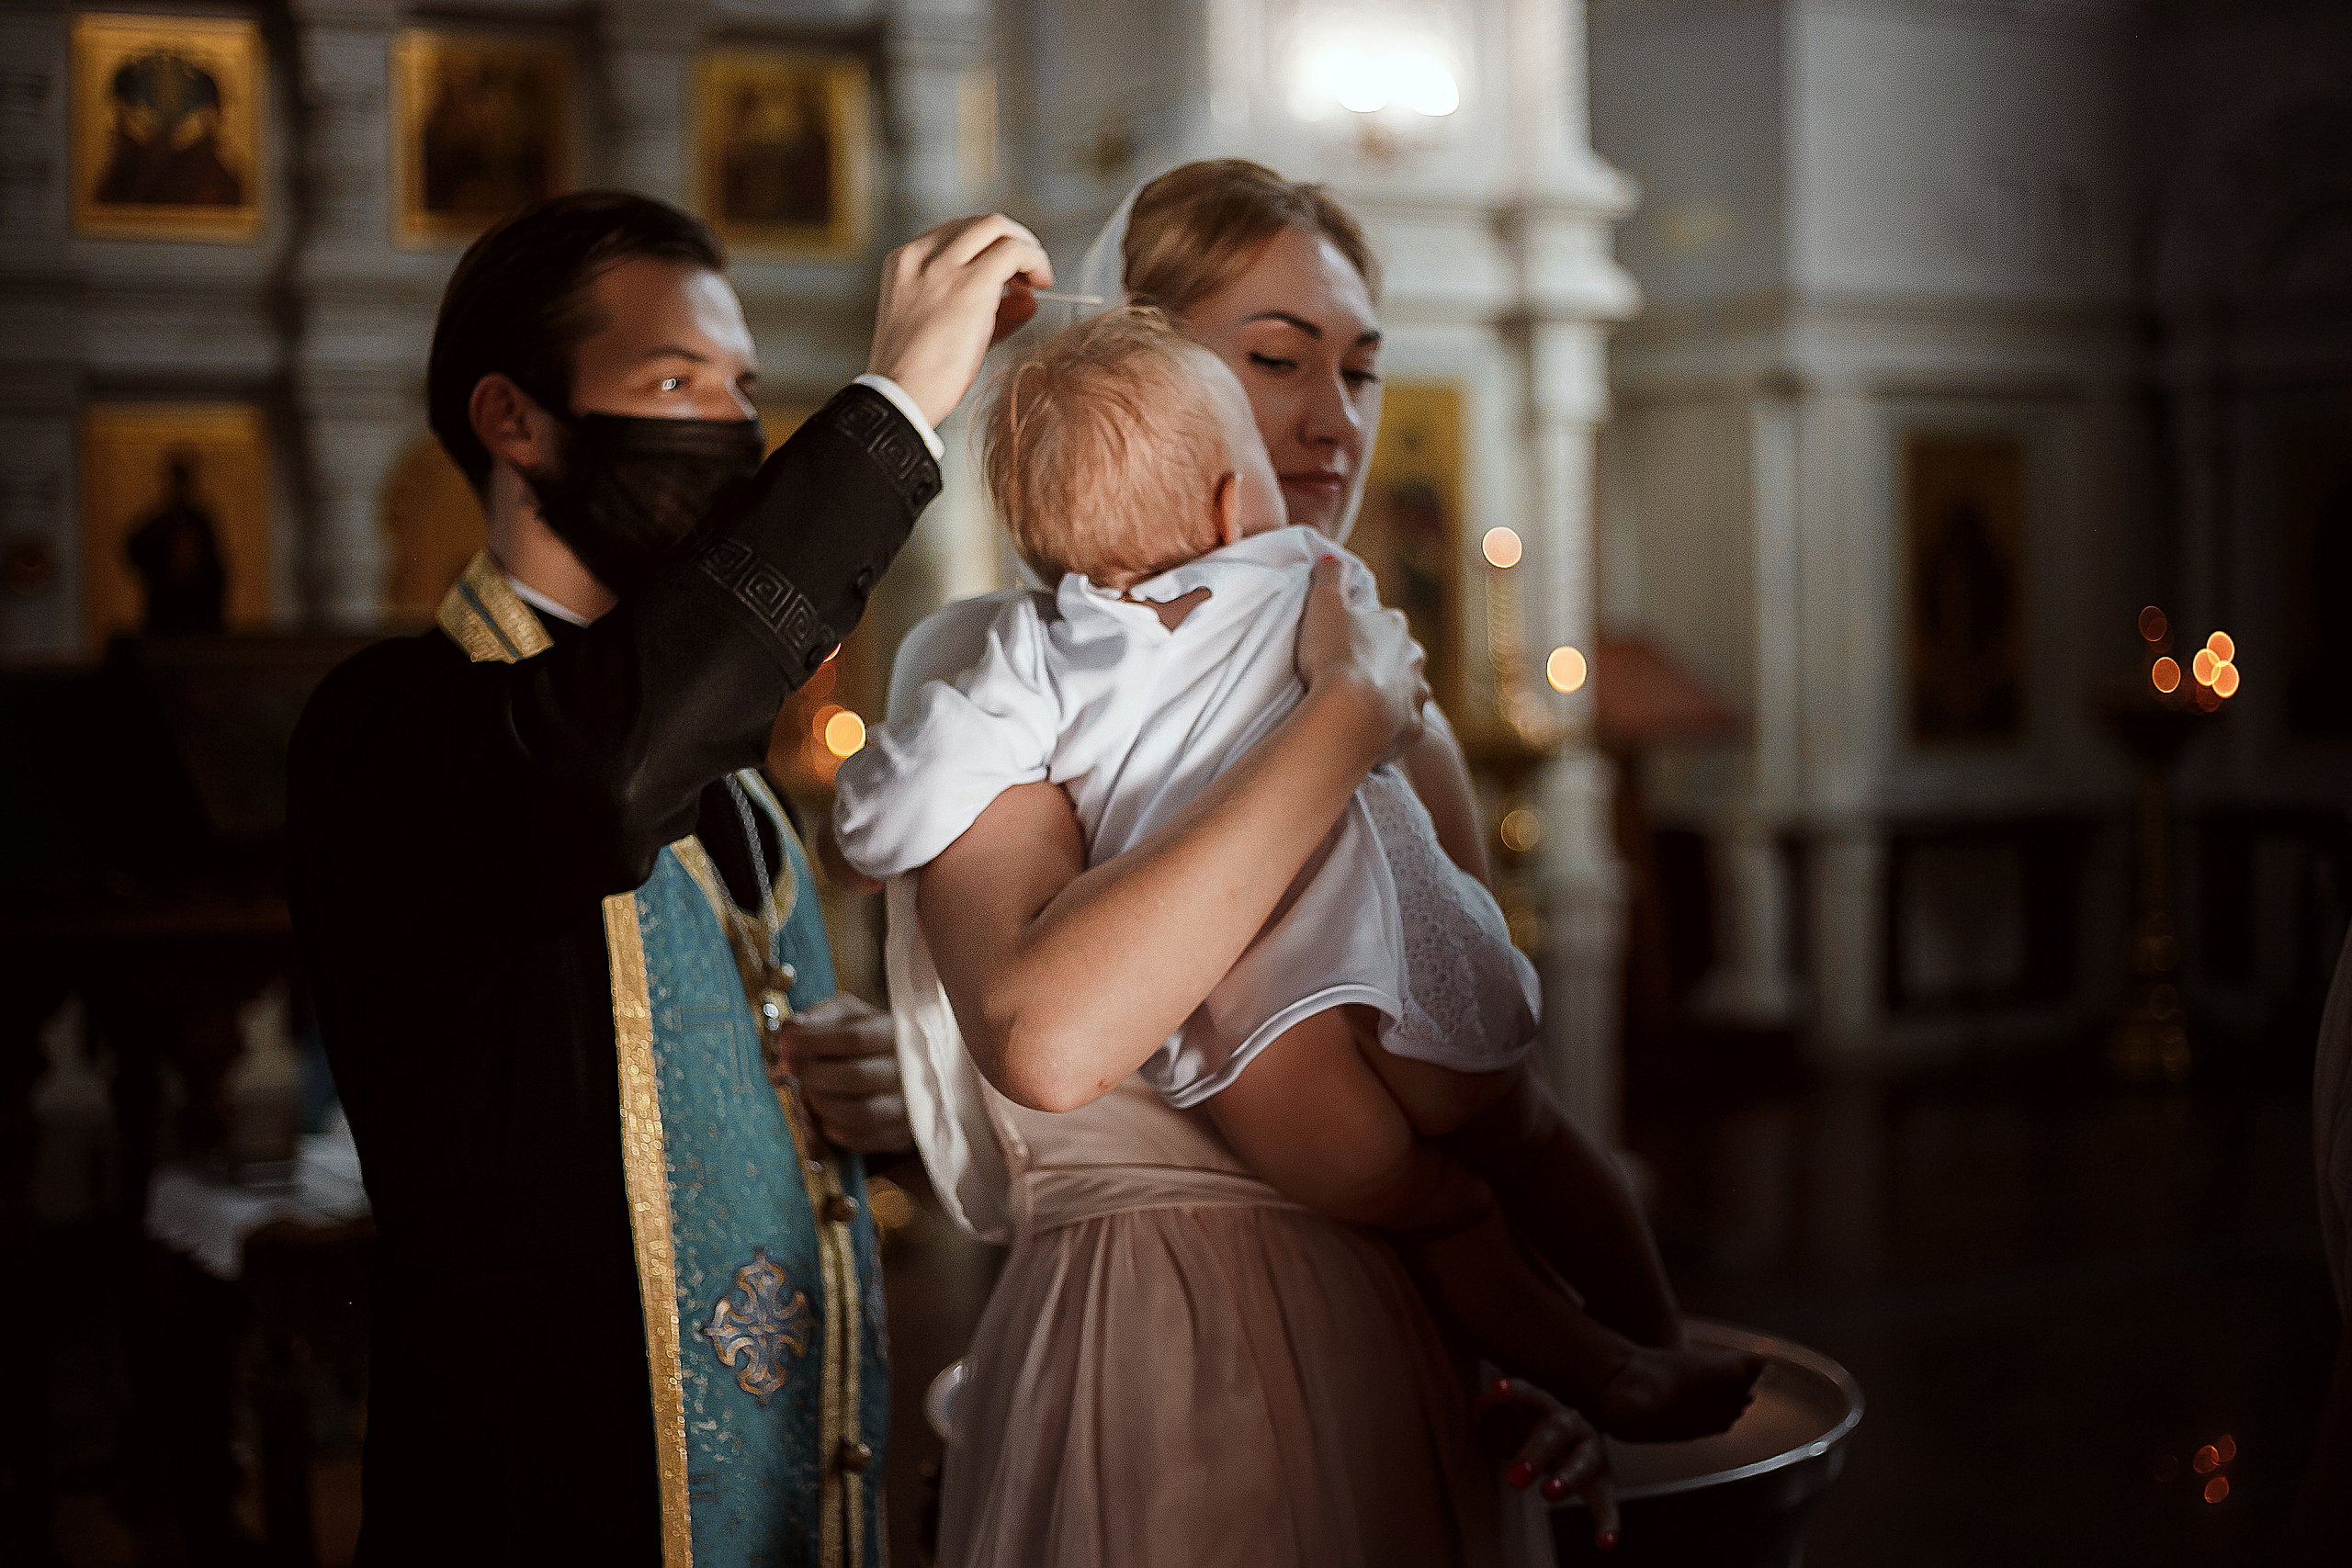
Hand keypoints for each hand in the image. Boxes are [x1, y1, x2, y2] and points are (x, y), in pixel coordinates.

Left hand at [770, 994, 911, 1153]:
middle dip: (812, 1073)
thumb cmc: (871, 1039)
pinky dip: (833, 1128)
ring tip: (807, 1089)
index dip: (815, 1041)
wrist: (908, 1070)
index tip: (787, 1042)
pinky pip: (860, 1138)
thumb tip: (792, 1028)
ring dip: (821, 1102)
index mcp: (899, 1034)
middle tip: (790, 1067)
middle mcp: (910, 1071)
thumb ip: (824, 1016)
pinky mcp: (899, 1134)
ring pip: (859, 1112)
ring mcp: (909, 1106)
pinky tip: (823, 1112)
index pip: (856, 1037)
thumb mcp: (853, 1015)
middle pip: (856, 1076)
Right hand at [866, 214, 1052, 427]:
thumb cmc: (919, 376)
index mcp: (904, 263)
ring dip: (1026, 246)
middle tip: (1030, 269)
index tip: (1007, 274)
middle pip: (977, 224)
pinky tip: (1043, 281)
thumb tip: (1030, 296)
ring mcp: (944, 267)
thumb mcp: (944, 329)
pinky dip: (1034, 259)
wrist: (900, 398)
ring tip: (1039, 276)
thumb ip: (987, 308)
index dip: (988, 248)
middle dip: (1011, 239)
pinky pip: (1013, 251)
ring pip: (996, 227)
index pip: (955, 234)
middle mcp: (920, 256)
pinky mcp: (970, 285)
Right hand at [1295, 555, 1427, 757]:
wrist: (1349, 712)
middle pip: (1398, 657)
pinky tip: (1371, 732)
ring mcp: (1416, 694)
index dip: (1359, 632)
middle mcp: (1414, 657)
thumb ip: (1331, 577)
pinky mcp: (1412, 728)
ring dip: (1389, 695)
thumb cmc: (1334, 655)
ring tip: (1360, 706)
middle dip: (1380, 664)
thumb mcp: (1324, 604)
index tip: (1339, 644)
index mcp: (1395, 626)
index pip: (1380, 622)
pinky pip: (1403, 726)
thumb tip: (1332, 558)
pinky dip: (1390, 728)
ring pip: (1406, 691)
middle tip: (1348, 675)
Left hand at [1475, 1376, 1619, 1550]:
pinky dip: (1609, 1522)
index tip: (1493, 1390)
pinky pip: (1608, 1501)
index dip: (1514, 1391)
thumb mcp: (1519, 1415)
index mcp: (1547, 1406)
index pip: (1530, 1393)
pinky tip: (1606, 1543)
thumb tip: (1479, 1409)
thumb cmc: (1536, 1426)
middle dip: (1535, 1452)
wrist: (1579, 1434)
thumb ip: (1497, 1413)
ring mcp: (1590, 1451)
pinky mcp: (1603, 1480)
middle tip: (1515, 1479)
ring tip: (1549, 1495)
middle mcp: (1573, 1425)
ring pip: (1583, 1462)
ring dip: (1566, 1479)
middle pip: (1555, 1431)